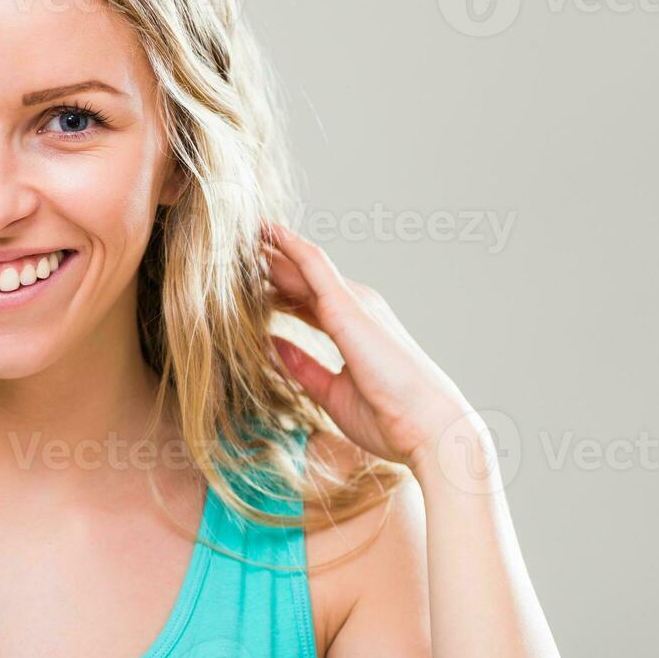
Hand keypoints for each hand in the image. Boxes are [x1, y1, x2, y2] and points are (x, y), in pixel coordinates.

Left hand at [262, 222, 476, 471]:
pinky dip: (289, 245)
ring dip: (271, 249)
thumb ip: (303, 368)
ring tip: (237, 233)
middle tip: (230, 248)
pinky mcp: (348, 306)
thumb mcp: (332, 392)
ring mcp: (353, 303)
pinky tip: (268, 231)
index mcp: (351, 328)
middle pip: (299, 279)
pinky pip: (313, 265)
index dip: (274, 287)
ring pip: (302, 265)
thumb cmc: (390, 417)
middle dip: (266, 264)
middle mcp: (353, 308)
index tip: (242, 279)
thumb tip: (273, 347)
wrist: (428, 426)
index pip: (304, 300)